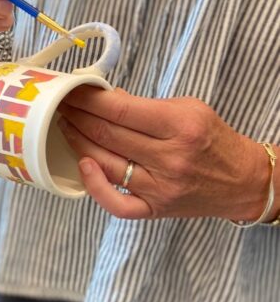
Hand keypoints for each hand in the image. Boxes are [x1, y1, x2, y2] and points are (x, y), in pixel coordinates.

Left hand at [58, 87, 272, 219]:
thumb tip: (106, 98)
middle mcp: (169, 158)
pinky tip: (84, 166)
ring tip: (65, 126)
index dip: (88, 100)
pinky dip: (95, 188)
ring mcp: (161, 188)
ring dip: (78, 142)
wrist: (240, 180)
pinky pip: (117, 205)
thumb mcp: (187, 108)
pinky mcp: (156, 209)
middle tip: (61, 106)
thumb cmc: (211, 138)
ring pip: (105, 164)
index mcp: (180, 125)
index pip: (119, 110)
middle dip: (77, 116)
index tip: (72, 92)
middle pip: (107, 135)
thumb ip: (144, 104)